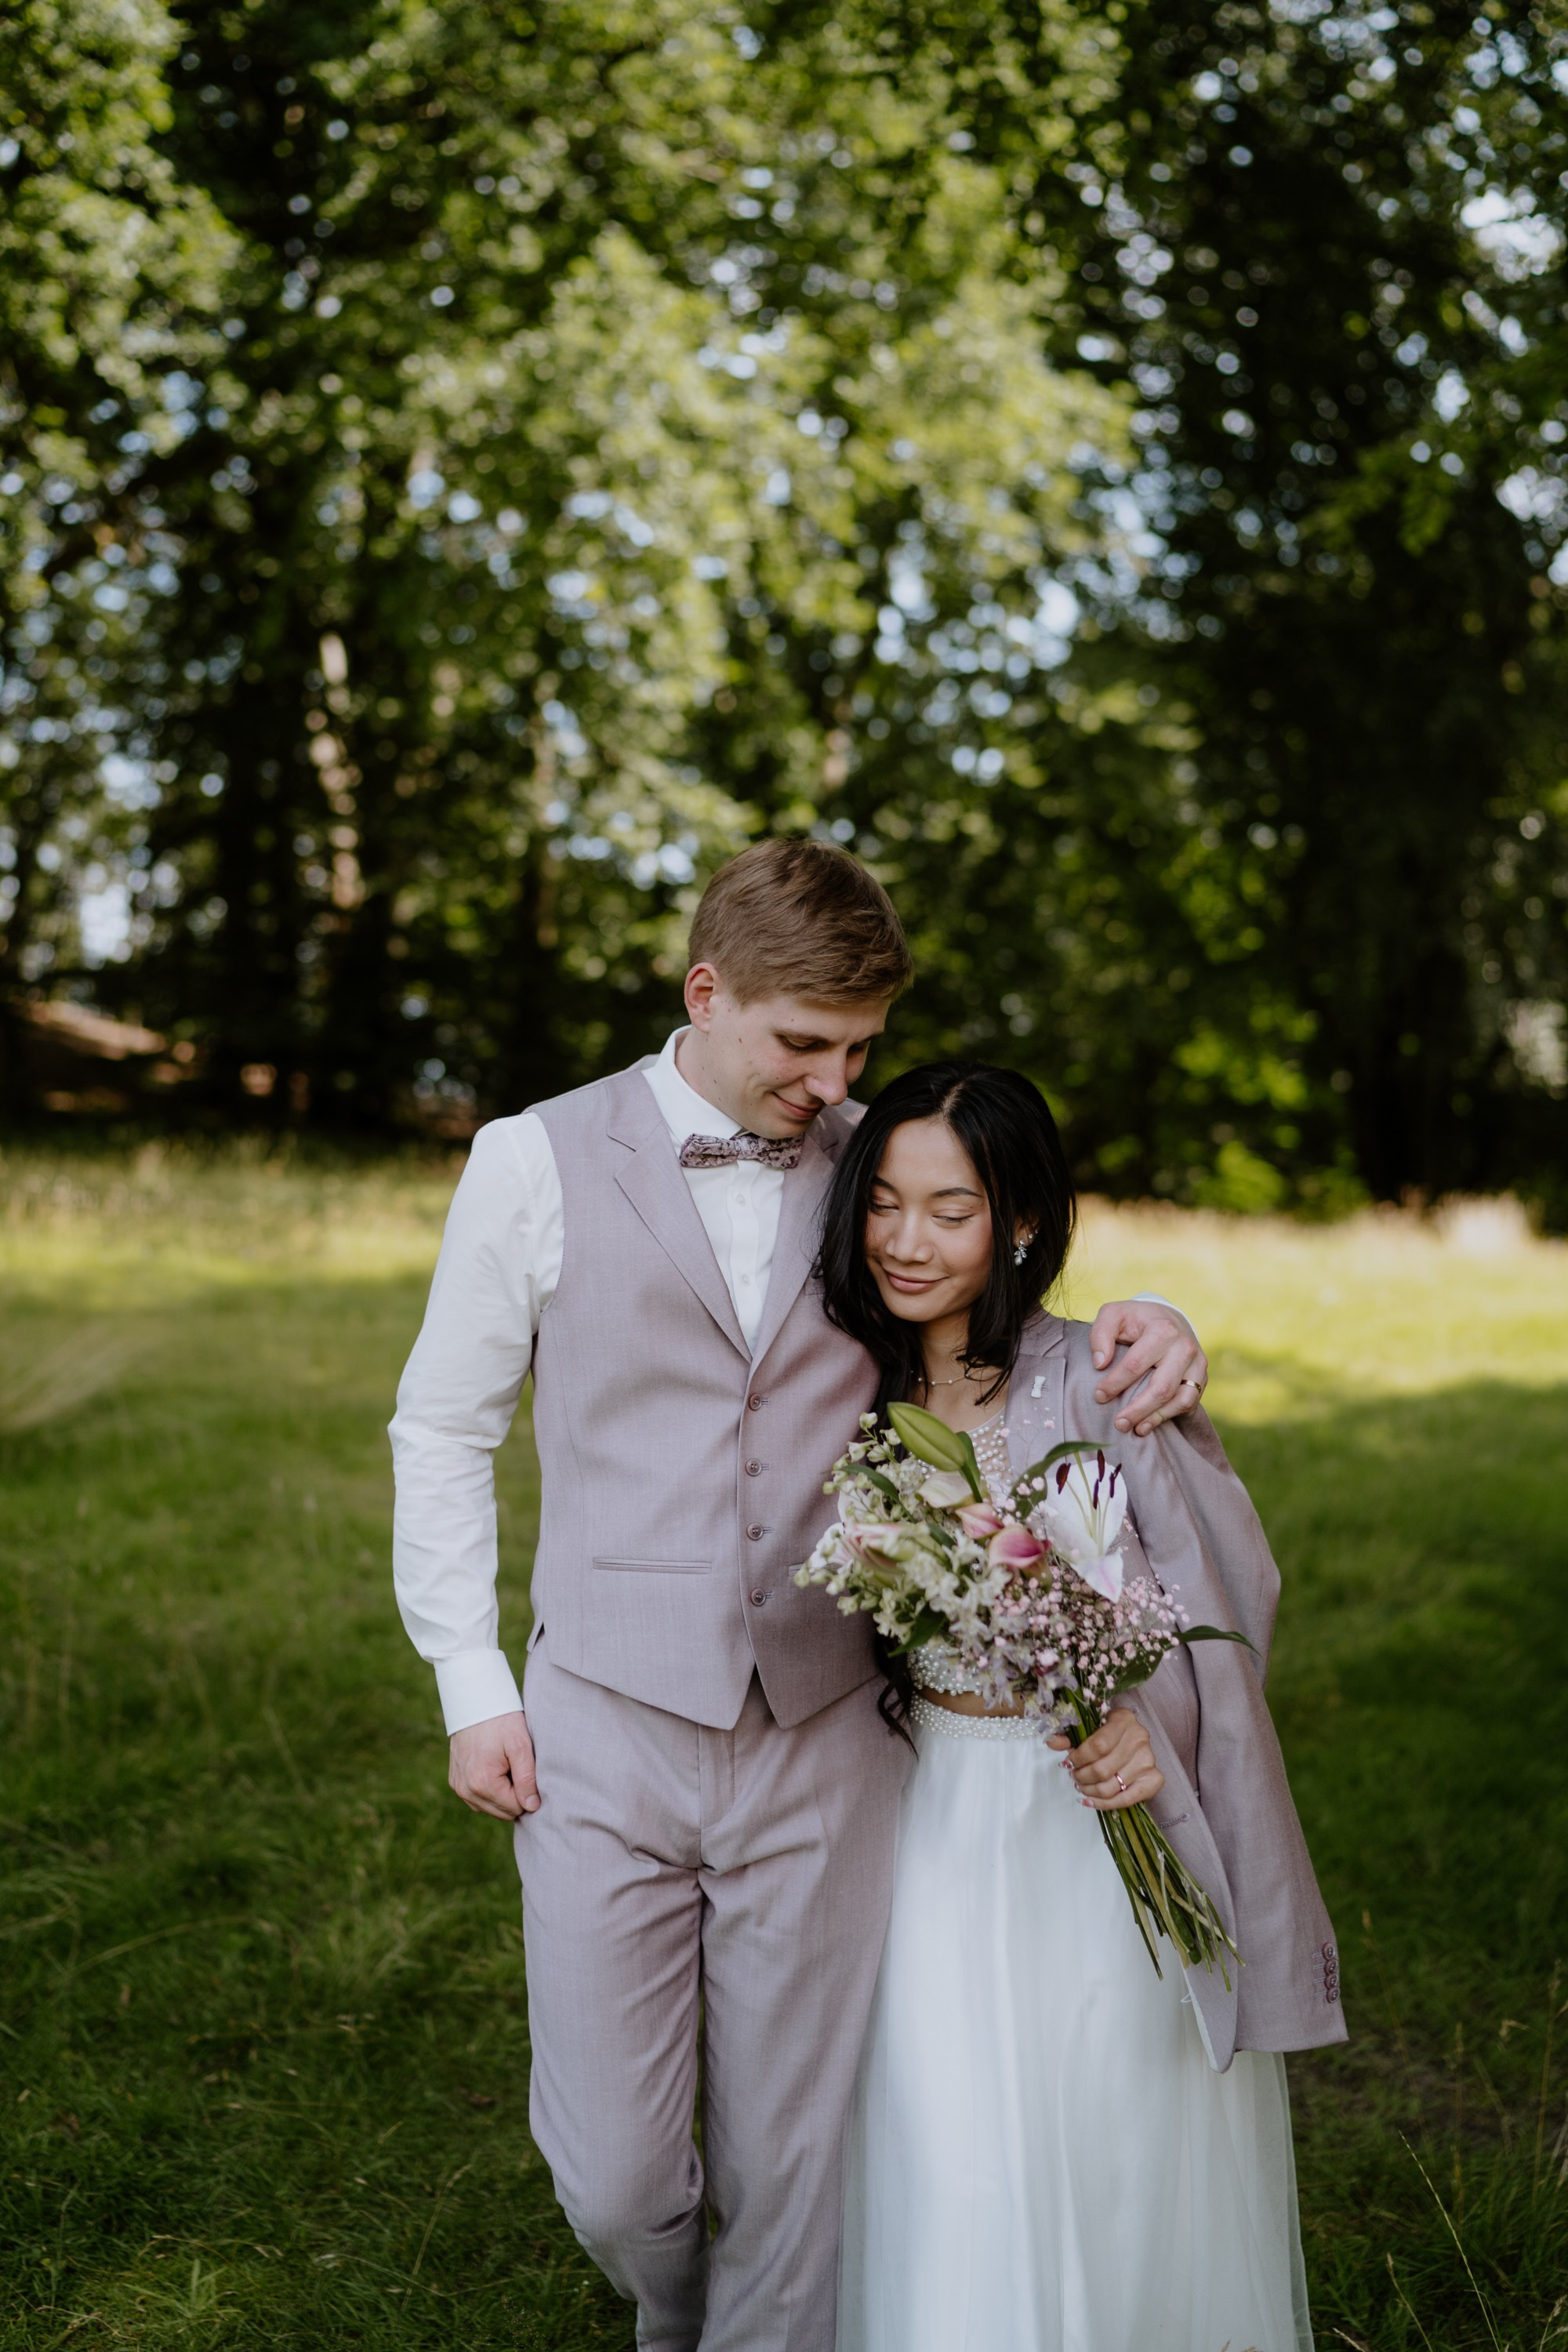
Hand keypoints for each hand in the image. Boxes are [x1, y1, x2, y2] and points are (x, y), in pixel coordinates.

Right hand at [448, 1709, 538, 1820]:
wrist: (474, 1702)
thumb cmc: (501, 1721)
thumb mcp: (520, 1745)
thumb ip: (527, 1779)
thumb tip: (532, 1807)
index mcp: (483, 1783)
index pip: (516, 1808)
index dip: (528, 1791)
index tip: (525, 1767)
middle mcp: (466, 1790)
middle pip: (503, 1812)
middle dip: (515, 1794)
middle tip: (516, 1765)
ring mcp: (459, 1787)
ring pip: (491, 1808)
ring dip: (502, 1793)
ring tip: (505, 1764)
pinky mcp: (456, 1782)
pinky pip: (478, 1800)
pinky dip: (490, 1790)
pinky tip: (494, 1767)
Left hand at [1048, 1707, 1161, 1810]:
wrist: (1132, 1738)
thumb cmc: (1107, 1732)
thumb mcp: (1088, 1727)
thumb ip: (1070, 1736)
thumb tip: (1051, 1743)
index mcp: (1124, 1719)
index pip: (1098, 1745)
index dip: (1079, 1758)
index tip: (1068, 1763)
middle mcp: (1140, 1738)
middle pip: (1104, 1769)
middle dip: (1082, 1776)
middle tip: (1073, 1776)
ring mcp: (1149, 1760)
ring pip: (1112, 1786)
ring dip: (1090, 1791)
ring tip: (1081, 1787)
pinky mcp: (1154, 1779)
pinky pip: (1127, 1799)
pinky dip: (1105, 1804)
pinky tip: (1090, 1801)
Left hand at [1087, 1299, 1208, 1436]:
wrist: (1168, 1318)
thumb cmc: (1135, 1319)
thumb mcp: (1113, 1315)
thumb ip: (1101, 1334)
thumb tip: (1100, 1363)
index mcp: (1162, 1330)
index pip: (1136, 1364)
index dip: (1115, 1383)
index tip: (1098, 1396)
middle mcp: (1185, 1347)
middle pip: (1162, 1388)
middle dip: (1138, 1410)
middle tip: (1118, 1424)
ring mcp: (1197, 1364)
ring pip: (1180, 1400)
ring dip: (1156, 1418)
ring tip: (1136, 1429)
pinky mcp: (1202, 1377)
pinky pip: (1189, 1403)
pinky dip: (1170, 1415)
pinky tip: (1151, 1422)